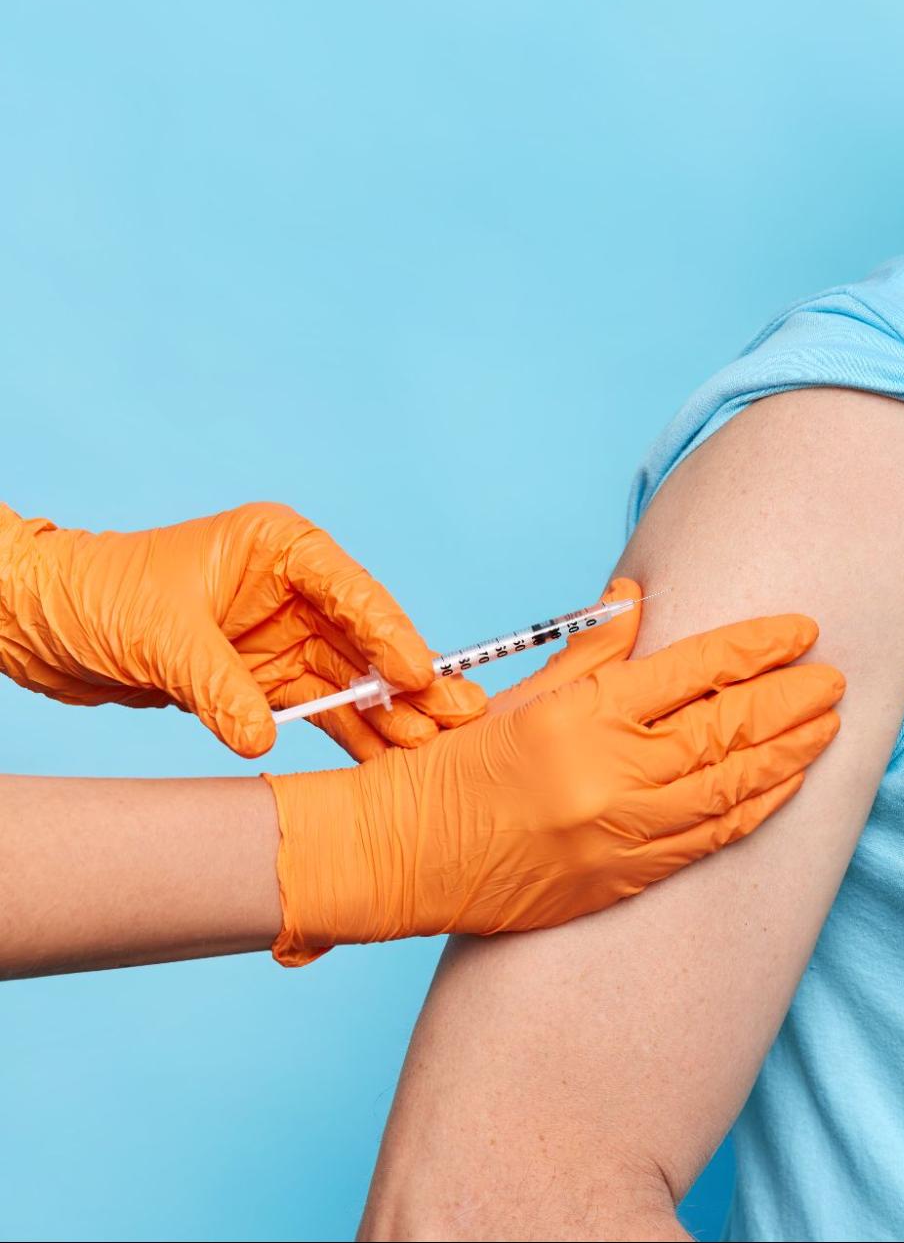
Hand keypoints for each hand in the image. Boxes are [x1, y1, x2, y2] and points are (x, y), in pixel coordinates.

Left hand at [0, 501, 484, 759]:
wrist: (40, 624)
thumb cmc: (94, 597)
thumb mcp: (161, 637)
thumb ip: (219, 687)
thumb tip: (262, 738)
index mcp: (280, 547)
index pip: (351, 590)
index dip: (390, 633)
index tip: (418, 674)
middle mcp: (294, 589)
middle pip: (366, 640)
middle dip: (409, 681)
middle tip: (457, 715)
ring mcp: (285, 635)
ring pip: (351, 681)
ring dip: (388, 716)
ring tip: (430, 750)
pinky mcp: (268, 678)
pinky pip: (321, 709)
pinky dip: (349, 735)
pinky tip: (385, 760)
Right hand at [262, 612, 843, 964]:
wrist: (398, 861)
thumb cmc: (454, 769)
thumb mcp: (520, 696)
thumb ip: (592, 650)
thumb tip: (640, 595)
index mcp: (583, 716)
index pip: (695, 670)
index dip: (758, 649)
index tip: (803, 632)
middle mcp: (610, 775)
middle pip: (728, 730)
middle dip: (791, 703)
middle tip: (834, 680)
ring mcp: (620, 834)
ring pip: (731, 789)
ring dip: (789, 756)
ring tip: (830, 727)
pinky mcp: (621, 881)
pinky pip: (708, 842)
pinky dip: (754, 811)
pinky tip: (786, 786)